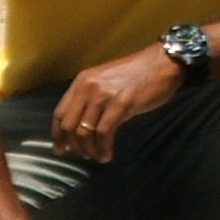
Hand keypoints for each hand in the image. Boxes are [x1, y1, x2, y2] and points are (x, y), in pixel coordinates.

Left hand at [51, 46, 183, 163]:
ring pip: (85, 131)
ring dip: (90, 150)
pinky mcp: (120, 104)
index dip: (58, 135)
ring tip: (98, 157)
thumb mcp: (106, 83)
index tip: (60, 149)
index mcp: (81, 81)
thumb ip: (92, 101)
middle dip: (74, 146)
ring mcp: (103, 95)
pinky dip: (103, 148)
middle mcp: (88, 87)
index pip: (60, 113)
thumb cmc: (137, 75)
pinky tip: (107, 155)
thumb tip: (83, 129)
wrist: (162, 63)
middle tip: (84, 156)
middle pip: (69, 125)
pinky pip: (104, 133)